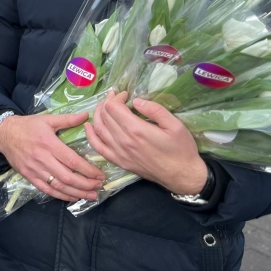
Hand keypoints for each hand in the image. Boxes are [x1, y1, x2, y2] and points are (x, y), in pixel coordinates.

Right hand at [0, 111, 104, 201]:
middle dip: (86, 184)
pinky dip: (61, 196)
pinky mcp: (29, 176)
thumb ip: (67, 119)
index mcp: (49, 143)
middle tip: (99, 187)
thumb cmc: (28, 126)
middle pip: (67, 177)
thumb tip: (86, 116)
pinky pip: (47, 190)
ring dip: (76, 193)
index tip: (100, 174)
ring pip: (58, 186)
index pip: (72, 161)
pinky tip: (72, 197)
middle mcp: (42, 158)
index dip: (88, 170)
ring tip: (91, 196)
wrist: (4, 133)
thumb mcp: (47, 119)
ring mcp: (34, 169)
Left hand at [85, 91, 207, 195]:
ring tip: (104, 106)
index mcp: (136, 130)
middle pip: (104, 116)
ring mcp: (119, 153)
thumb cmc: (181, 149)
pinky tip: (88, 126)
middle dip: (107, 103)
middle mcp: (123, 141)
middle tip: (116, 97)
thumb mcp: (175, 125)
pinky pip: (98, 147)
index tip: (126, 94)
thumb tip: (136, 100)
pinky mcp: (119, 161)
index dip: (116, 97)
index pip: (113, 107)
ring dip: (97, 114)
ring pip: (98, 129)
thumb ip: (155, 110)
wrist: (183, 176)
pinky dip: (90, 135)